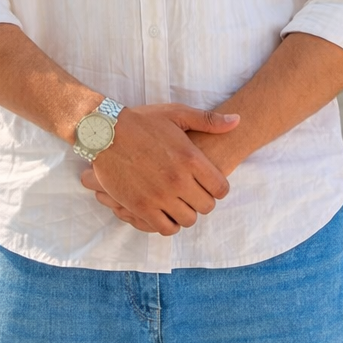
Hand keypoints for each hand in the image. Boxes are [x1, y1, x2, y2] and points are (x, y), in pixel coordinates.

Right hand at [78, 103, 238, 235]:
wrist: (105, 132)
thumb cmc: (142, 121)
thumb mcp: (177, 114)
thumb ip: (209, 121)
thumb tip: (237, 121)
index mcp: (190, 158)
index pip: (221, 188)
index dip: (218, 188)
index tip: (210, 184)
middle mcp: (178, 180)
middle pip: (206, 207)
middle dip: (204, 201)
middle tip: (194, 193)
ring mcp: (159, 196)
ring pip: (188, 220)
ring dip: (187, 213)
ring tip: (179, 202)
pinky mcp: (141, 207)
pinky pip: (165, 228)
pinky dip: (169, 223)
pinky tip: (165, 211)